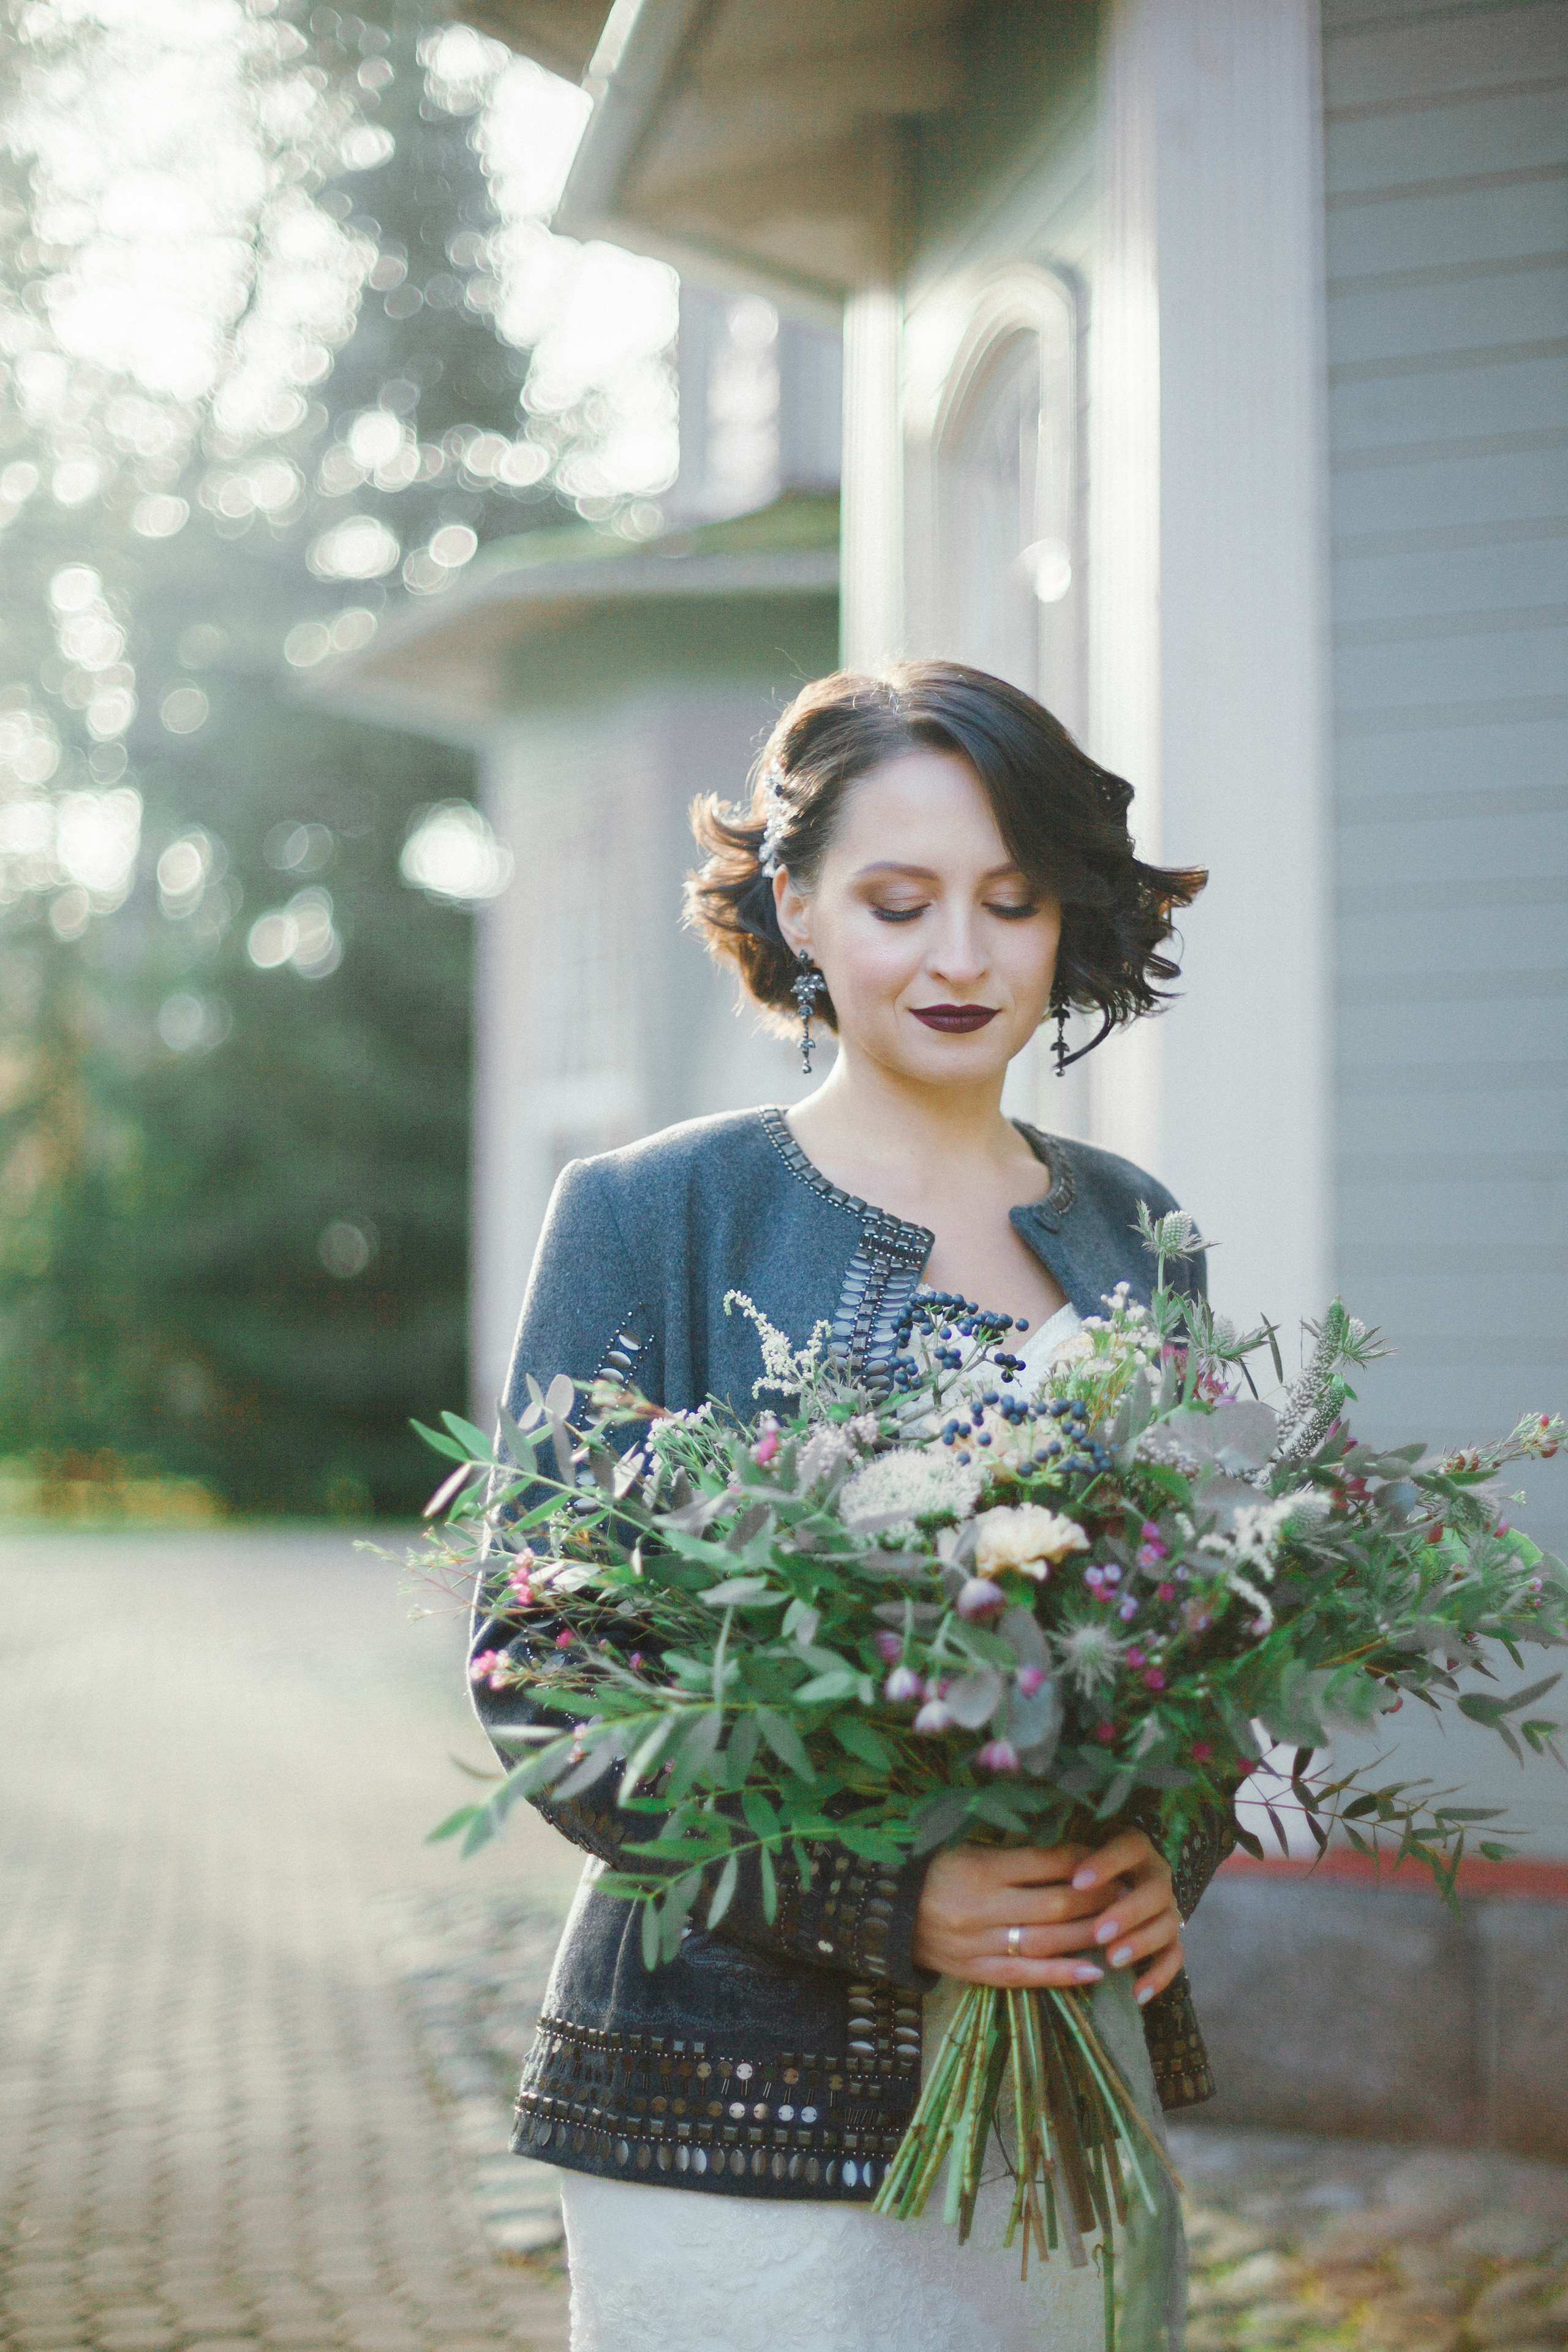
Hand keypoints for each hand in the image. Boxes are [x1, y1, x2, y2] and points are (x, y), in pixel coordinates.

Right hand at [912, 1830, 1182, 2005]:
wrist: (882, 1912)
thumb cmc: (931, 1869)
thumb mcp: (965, 1847)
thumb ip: (1012, 1852)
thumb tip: (1070, 1853)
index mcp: (979, 1867)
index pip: (1045, 1863)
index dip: (1083, 1862)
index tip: (1108, 1859)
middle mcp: (982, 1907)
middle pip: (1055, 1904)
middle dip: (1097, 1899)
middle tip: (1126, 1893)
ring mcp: (979, 1944)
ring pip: (1047, 1941)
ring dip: (1089, 1935)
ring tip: (1121, 1930)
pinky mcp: (976, 1972)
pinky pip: (1025, 1976)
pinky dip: (1062, 1975)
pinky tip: (1094, 1971)